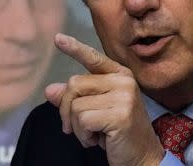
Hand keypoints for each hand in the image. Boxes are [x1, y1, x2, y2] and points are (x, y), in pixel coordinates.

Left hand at [45, 33, 164, 165]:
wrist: (142, 158)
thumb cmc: (117, 133)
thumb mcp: (94, 111)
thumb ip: (74, 98)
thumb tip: (50, 90)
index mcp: (119, 75)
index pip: (93, 58)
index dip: (74, 48)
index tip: (57, 38)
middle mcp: (123, 81)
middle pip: (73, 84)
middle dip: (67, 110)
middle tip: (79, 128)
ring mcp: (124, 96)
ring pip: (75, 105)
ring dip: (77, 127)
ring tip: (95, 134)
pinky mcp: (120, 114)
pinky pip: (82, 120)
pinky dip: (83, 135)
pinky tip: (98, 140)